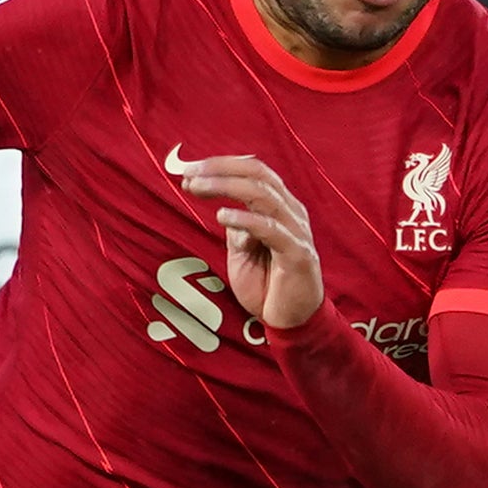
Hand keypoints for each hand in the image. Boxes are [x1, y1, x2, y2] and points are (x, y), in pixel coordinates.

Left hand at [180, 155, 325, 331]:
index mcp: (281, 207)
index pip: (253, 171)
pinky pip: (270, 229)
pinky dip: (244, 219)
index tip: (189, 169)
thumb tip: (222, 208)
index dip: (221, 165)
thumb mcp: (243, 252)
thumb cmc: (268, 287)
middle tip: (189, 174)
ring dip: (226, 187)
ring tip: (197, 188)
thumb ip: (236, 228)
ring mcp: (297, 232)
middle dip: (220, 169)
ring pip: (262, 195)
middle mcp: (292, 213)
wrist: (291, 322)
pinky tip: (222, 216)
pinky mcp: (298, 254)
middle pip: (258, 175)